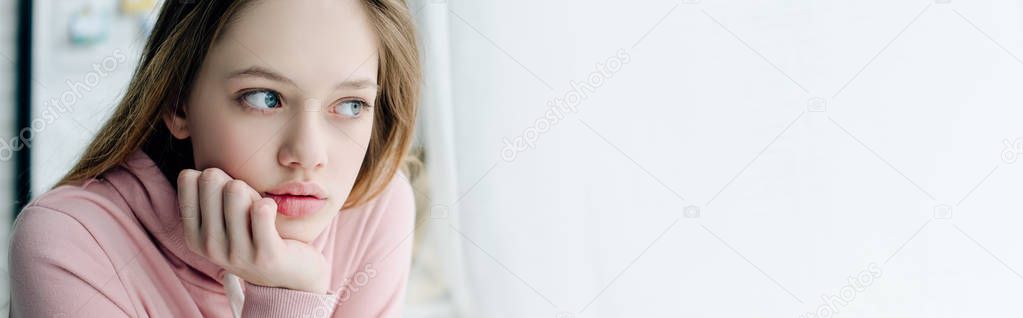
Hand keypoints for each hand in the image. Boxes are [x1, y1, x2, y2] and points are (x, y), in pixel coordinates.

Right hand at [177, 168, 329, 293]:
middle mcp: (210, 246)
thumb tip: (209, 172)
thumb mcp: (227, 217)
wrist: (290, 277)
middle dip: (233, 180)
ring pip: (236, 191)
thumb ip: (214, 193)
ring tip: (260, 209)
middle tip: (247, 200)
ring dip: (253, 193)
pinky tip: (272, 213)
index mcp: (194, 235)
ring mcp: (237, 253)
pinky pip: (262, 210)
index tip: (225, 192)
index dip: (211, 175)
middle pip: (212, 180)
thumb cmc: (257, 233)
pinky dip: (269, 204)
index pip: (188, 179)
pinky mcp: (265, 255)